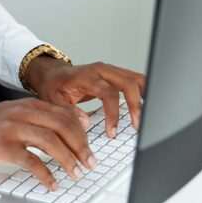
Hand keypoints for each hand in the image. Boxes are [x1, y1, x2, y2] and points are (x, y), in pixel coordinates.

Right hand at [0, 99, 96, 190]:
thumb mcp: (16, 114)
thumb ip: (42, 117)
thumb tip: (74, 122)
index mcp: (29, 105)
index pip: (65, 115)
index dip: (82, 132)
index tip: (91, 148)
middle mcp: (23, 114)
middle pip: (62, 127)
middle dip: (81, 147)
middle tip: (89, 164)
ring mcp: (13, 129)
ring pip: (50, 142)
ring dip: (68, 160)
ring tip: (76, 174)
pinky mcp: (2, 146)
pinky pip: (30, 161)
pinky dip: (45, 174)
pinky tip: (52, 183)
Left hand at [24, 57, 145, 137]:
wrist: (53, 74)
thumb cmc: (54, 86)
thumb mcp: (54, 100)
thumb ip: (68, 111)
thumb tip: (86, 123)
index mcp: (87, 76)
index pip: (109, 93)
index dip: (113, 114)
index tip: (112, 132)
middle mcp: (102, 70)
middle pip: (128, 82)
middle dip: (136, 105)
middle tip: (137, 126)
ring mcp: (110, 71)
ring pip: (135, 78)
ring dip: (144, 96)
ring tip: (148, 117)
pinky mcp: (115, 75)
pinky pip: (134, 80)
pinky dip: (143, 91)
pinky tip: (147, 105)